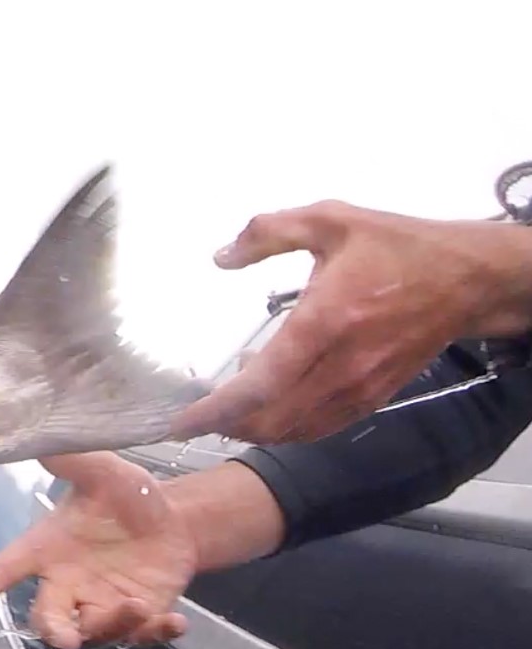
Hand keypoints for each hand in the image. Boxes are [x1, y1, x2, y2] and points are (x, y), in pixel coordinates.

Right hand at [0, 453, 194, 648]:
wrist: (175, 519)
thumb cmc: (127, 495)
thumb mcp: (102, 473)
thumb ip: (72, 461)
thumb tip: (37, 434)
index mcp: (46, 549)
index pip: (2, 571)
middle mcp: (68, 584)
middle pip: (45, 619)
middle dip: (54, 632)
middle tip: (69, 637)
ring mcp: (102, 606)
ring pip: (93, 633)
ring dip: (112, 625)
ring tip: (138, 605)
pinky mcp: (138, 619)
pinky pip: (141, 638)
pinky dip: (155, 634)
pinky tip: (172, 620)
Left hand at [171, 199, 531, 443]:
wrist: (465, 278)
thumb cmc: (394, 246)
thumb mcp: (329, 219)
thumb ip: (267, 232)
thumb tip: (221, 257)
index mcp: (325, 320)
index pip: (262, 382)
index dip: (218, 408)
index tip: (183, 419)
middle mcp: (343, 364)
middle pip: (274, 417)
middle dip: (228, 424)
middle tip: (194, 417)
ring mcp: (362, 385)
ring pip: (298, 428)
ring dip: (256, 428)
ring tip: (224, 414)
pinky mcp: (376, 396)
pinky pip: (324, 425)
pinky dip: (289, 427)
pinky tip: (269, 410)